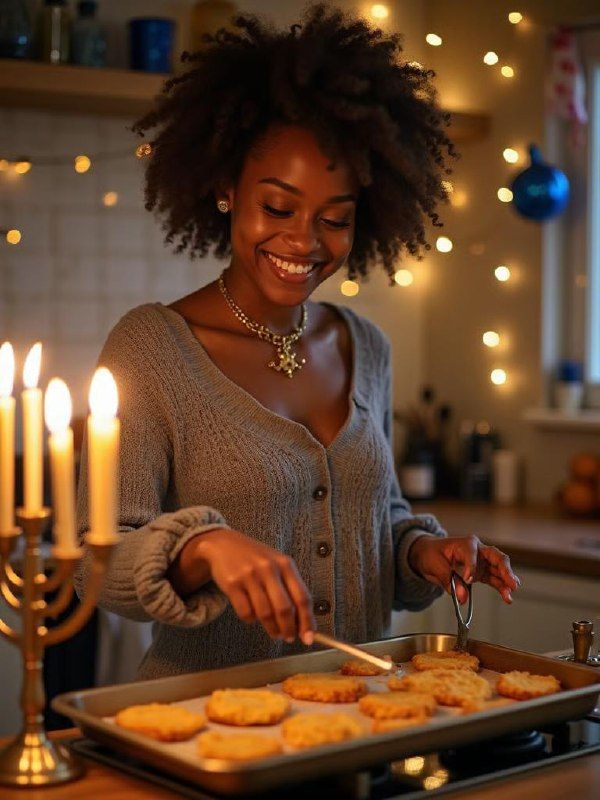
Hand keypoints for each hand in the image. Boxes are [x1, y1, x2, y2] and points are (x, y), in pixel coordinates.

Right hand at [195, 529, 315, 643]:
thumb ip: (290, 588)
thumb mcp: (277, 565)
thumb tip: (302, 622)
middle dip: (288, 629)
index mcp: (285, 564)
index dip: (307, 621)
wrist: (224, 544)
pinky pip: (245, 612)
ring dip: (272, 628)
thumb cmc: (256, 559)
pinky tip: (253, 616)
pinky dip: (251, 620)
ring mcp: (250, 576)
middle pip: (284, 609)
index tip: (308, 637)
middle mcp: (269, 568)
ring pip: (265, 613)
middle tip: (288, 637)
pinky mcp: (232, 584)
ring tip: (274, 632)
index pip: (302, 597)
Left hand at [407, 534, 520, 603]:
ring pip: (498, 571)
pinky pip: (494, 580)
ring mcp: (482, 563)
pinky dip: (500, 588)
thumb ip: (448, 580)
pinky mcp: (481, 573)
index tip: (468, 579)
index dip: (471, 567)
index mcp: (466, 543)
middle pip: (496, 558)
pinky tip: (507, 597)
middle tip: (512, 584)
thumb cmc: (431, 554)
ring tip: (510, 596)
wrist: (428, 556)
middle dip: (505, 570)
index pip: (473, 554)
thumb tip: (462, 597)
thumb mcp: (435, 565)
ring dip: (506, 583)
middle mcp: (478, 551)